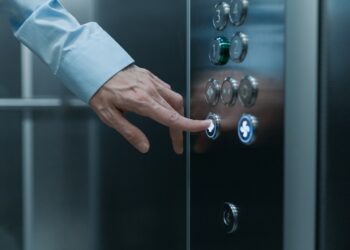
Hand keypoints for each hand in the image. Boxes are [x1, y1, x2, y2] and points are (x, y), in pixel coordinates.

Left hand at [90, 64, 210, 153]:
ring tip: (172, 126)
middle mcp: (151, 90)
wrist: (95, 65)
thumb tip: (145, 147)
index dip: (190, 125)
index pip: (172, 117)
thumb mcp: (109, 117)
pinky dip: (170, 101)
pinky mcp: (150, 76)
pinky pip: (166, 89)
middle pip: (176, 110)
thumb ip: (130, 132)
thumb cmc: (99, 90)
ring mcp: (152, 81)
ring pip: (175, 98)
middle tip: (176, 143)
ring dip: (178, 114)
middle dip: (181, 128)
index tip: (204, 127)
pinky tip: (163, 106)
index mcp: (142, 102)